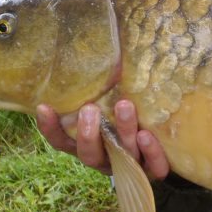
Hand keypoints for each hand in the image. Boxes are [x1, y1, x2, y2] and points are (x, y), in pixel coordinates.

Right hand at [35, 100, 169, 179]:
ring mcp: (131, 165)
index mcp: (89, 145)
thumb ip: (102, 89)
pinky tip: (146, 135)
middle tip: (89, 109)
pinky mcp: (155, 169)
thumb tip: (100, 42)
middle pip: (89, 154)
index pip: (62, 141)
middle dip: (87, 134)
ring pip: (122, 156)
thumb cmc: (133, 116)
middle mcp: (106, 158)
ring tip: (124, 106)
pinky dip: (150, 152)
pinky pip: (153, 167)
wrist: (169, 146)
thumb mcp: (112, 103)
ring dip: (122, 131)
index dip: (50, 128)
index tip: (43, 107)